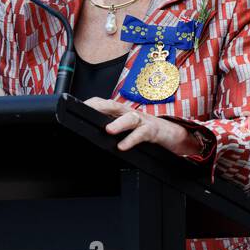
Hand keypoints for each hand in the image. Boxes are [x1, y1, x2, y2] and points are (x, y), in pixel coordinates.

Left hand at [83, 97, 202, 158]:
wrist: (172, 134)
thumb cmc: (146, 130)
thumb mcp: (126, 128)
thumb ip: (111, 129)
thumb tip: (92, 136)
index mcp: (121, 112)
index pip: (104, 104)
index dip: (92, 104)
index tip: (77, 107)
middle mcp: (130, 113)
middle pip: (113, 106)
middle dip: (100, 107)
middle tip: (87, 111)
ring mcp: (142, 121)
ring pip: (129, 118)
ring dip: (119, 123)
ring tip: (108, 130)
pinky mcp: (152, 131)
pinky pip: (141, 134)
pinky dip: (131, 140)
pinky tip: (122, 146)